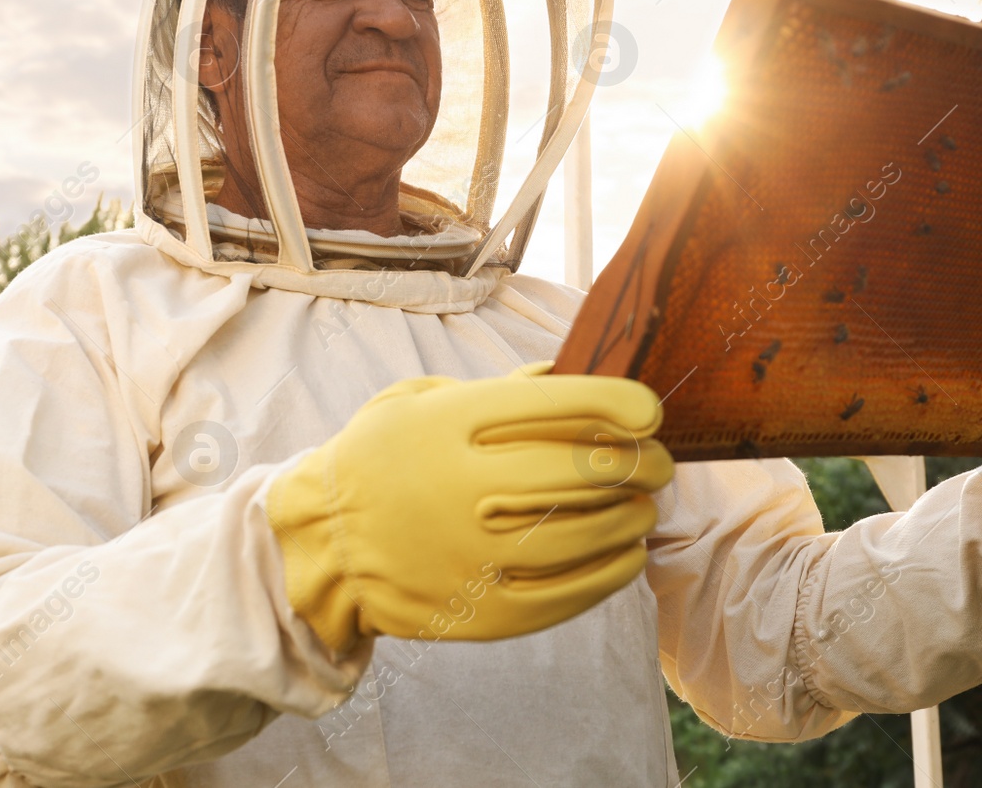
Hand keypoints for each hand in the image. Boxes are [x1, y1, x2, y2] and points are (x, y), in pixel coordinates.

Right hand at [265, 367, 673, 652]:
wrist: (322, 545)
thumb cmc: (380, 461)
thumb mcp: (421, 402)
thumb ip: (497, 390)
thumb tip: (567, 370)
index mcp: (450, 423)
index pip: (556, 402)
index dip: (619, 403)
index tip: (649, 409)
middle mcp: (464, 486)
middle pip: (583, 469)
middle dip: (640, 462)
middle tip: (659, 461)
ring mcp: (473, 553)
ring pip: (585, 532)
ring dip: (632, 515)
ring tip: (644, 506)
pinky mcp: (481, 610)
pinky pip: (567, 593)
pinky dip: (610, 571)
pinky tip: (626, 552)